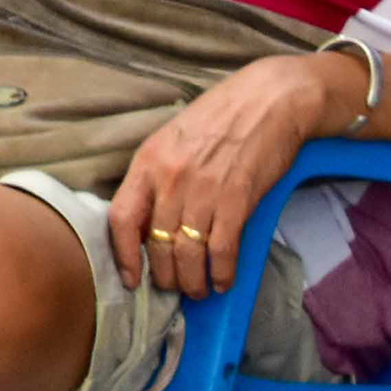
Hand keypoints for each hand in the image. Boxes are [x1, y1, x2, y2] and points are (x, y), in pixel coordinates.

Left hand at [106, 53, 351, 300]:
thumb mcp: (172, 141)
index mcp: (148, 162)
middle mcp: (171, 179)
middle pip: (157, 245)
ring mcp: (205, 190)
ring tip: (198, 289)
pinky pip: (223, 250)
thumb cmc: (219, 118)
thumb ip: (155, 178)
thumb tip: (146, 223)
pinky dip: (222, 273)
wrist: (269, 100)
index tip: (131, 277)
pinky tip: (223, 280)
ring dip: (193, 281)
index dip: (123, 255)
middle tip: (173, 286)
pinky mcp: (239, 200)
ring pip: (188, 254)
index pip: (121, 218)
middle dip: (164, 276)